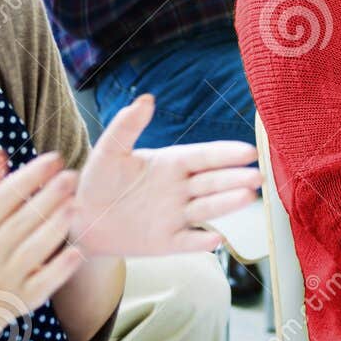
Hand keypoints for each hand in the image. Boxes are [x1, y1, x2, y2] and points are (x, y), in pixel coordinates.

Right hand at [0, 150, 85, 332]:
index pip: (4, 197)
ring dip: (55, 226)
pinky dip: (61, 267)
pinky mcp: (25, 298)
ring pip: (33, 249)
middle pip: (21, 221)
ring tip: (76, 204)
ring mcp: (7, 277)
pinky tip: (77, 250)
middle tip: (72, 176)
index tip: (54, 158)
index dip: (30, 176)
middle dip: (48, 196)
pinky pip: (45, 281)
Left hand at [70, 95, 261, 256]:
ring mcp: (176, 216)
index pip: (205, 157)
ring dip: (227, 203)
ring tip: (248, 197)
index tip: (248, 151)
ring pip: (206, 208)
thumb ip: (127, 126)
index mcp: (171, 164)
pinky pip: (187, 241)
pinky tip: (216, 238)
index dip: (226, 154)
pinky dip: (201, 241)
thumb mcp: (109, 151)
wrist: (82, 220)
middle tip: (257, 175)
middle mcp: (180, 189)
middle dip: (236, 178)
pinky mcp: (166, 242)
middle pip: (213, 182)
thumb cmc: (98, 181)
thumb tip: (146, 98)